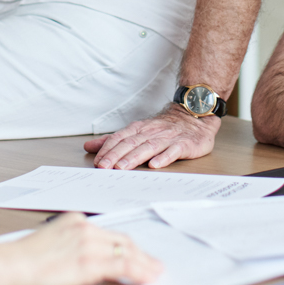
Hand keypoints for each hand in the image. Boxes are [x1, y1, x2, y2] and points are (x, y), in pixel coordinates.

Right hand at [0, 212, 161, 284]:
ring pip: (126, 252)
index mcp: (74, 221)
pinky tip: (146, 277)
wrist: (8, 264)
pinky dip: (138, 271)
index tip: (137, 253)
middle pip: (121, 240)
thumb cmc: (21, 259)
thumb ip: (69, 245)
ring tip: (155, 272)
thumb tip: (83, 259)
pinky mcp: (88, 262)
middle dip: (140, 253)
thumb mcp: (49, 242)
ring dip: (144, 264)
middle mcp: (84, 227)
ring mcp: (87, 243)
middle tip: (153, 263)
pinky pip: (122, 266)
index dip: (126, 245)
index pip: (109, 232)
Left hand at [84, 106, 220, 169]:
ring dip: (134, 157)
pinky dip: (164, 157)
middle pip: (131, 143)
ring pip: (149, 147)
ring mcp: (168, 137)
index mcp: (139, 128)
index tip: (97, 162)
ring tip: (123, 167)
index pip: (120, 137)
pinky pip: (173, 150)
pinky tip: (155, 165)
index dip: (108, 149)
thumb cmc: (163, 128)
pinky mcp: (184, 144)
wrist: (194, 117)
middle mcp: (152, 131)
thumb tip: (90, 147)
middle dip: (116, 155)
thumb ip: (114, 140)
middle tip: (104, 167)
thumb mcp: (137, 131)